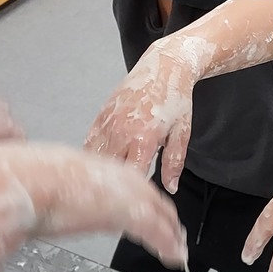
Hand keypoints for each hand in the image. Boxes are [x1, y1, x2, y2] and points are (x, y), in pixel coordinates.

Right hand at [0, 141, 188, 268]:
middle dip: (164, 216)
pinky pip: (154, 230)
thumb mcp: (41, 182)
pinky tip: (174, 256)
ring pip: (157, 214)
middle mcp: (113, 175)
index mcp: (94, 165)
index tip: (150, 210)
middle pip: (149, 196)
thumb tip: (48, 205)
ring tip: (177, 249)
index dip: (142, 198)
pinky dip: (167, 244)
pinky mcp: (126, 211)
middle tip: (174, 233)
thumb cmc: (20, 181)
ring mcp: (122, 193)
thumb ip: (54, 191)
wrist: (22, 180)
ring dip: (169, 233)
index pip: (128, 182)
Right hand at [85, 46, 195, 193]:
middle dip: (114, 188)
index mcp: (144, 139)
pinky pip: (90, 142)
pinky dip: (92, 155)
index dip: (133, 195)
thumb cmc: (176, 97)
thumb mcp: (182, 133)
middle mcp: (122, 132)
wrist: (164, 66)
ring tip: (104, 187)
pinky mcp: (101, 115)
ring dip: (100, 173)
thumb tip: (170, 187)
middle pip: (109, 172)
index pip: (132, 177)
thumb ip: (174, 163)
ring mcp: (108, 122)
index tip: (135, 205)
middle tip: (117, 200)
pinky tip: (96, 166)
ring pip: (96, 158)